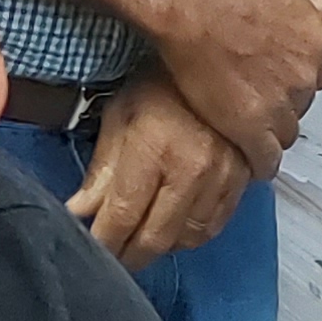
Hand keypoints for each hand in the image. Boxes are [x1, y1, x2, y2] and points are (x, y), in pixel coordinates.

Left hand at [68, 69, 251, 271]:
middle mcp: (190, 171)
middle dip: (129, 256)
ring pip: (186, 240)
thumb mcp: (120, 115)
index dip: (104, 243)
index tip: (92, 249)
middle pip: (155, 239)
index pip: (122, 218)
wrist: (221, 63)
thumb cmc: (161, 83)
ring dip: (159, 247)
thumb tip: (79, 212)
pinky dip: (189, 237)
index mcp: (153, 151)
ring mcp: (221, 180)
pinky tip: (173, 229)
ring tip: (141, 241)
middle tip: (113, 257)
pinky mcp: (242, 182)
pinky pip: (213, 228)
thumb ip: (101, 170)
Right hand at [138, 0, 321, 171]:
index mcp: (316, 43)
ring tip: (248, 126)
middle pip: (301, 104)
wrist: (190, 2)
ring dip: (269, 131)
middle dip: (282, 102)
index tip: (282, 77)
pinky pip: (265, 159)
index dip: (296, 76)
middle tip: (255, 95)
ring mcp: (279, 105)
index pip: (320, 74)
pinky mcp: (250, 128)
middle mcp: (303, 77)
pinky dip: (259, 162)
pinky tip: (251, 161)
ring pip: (284, 133)